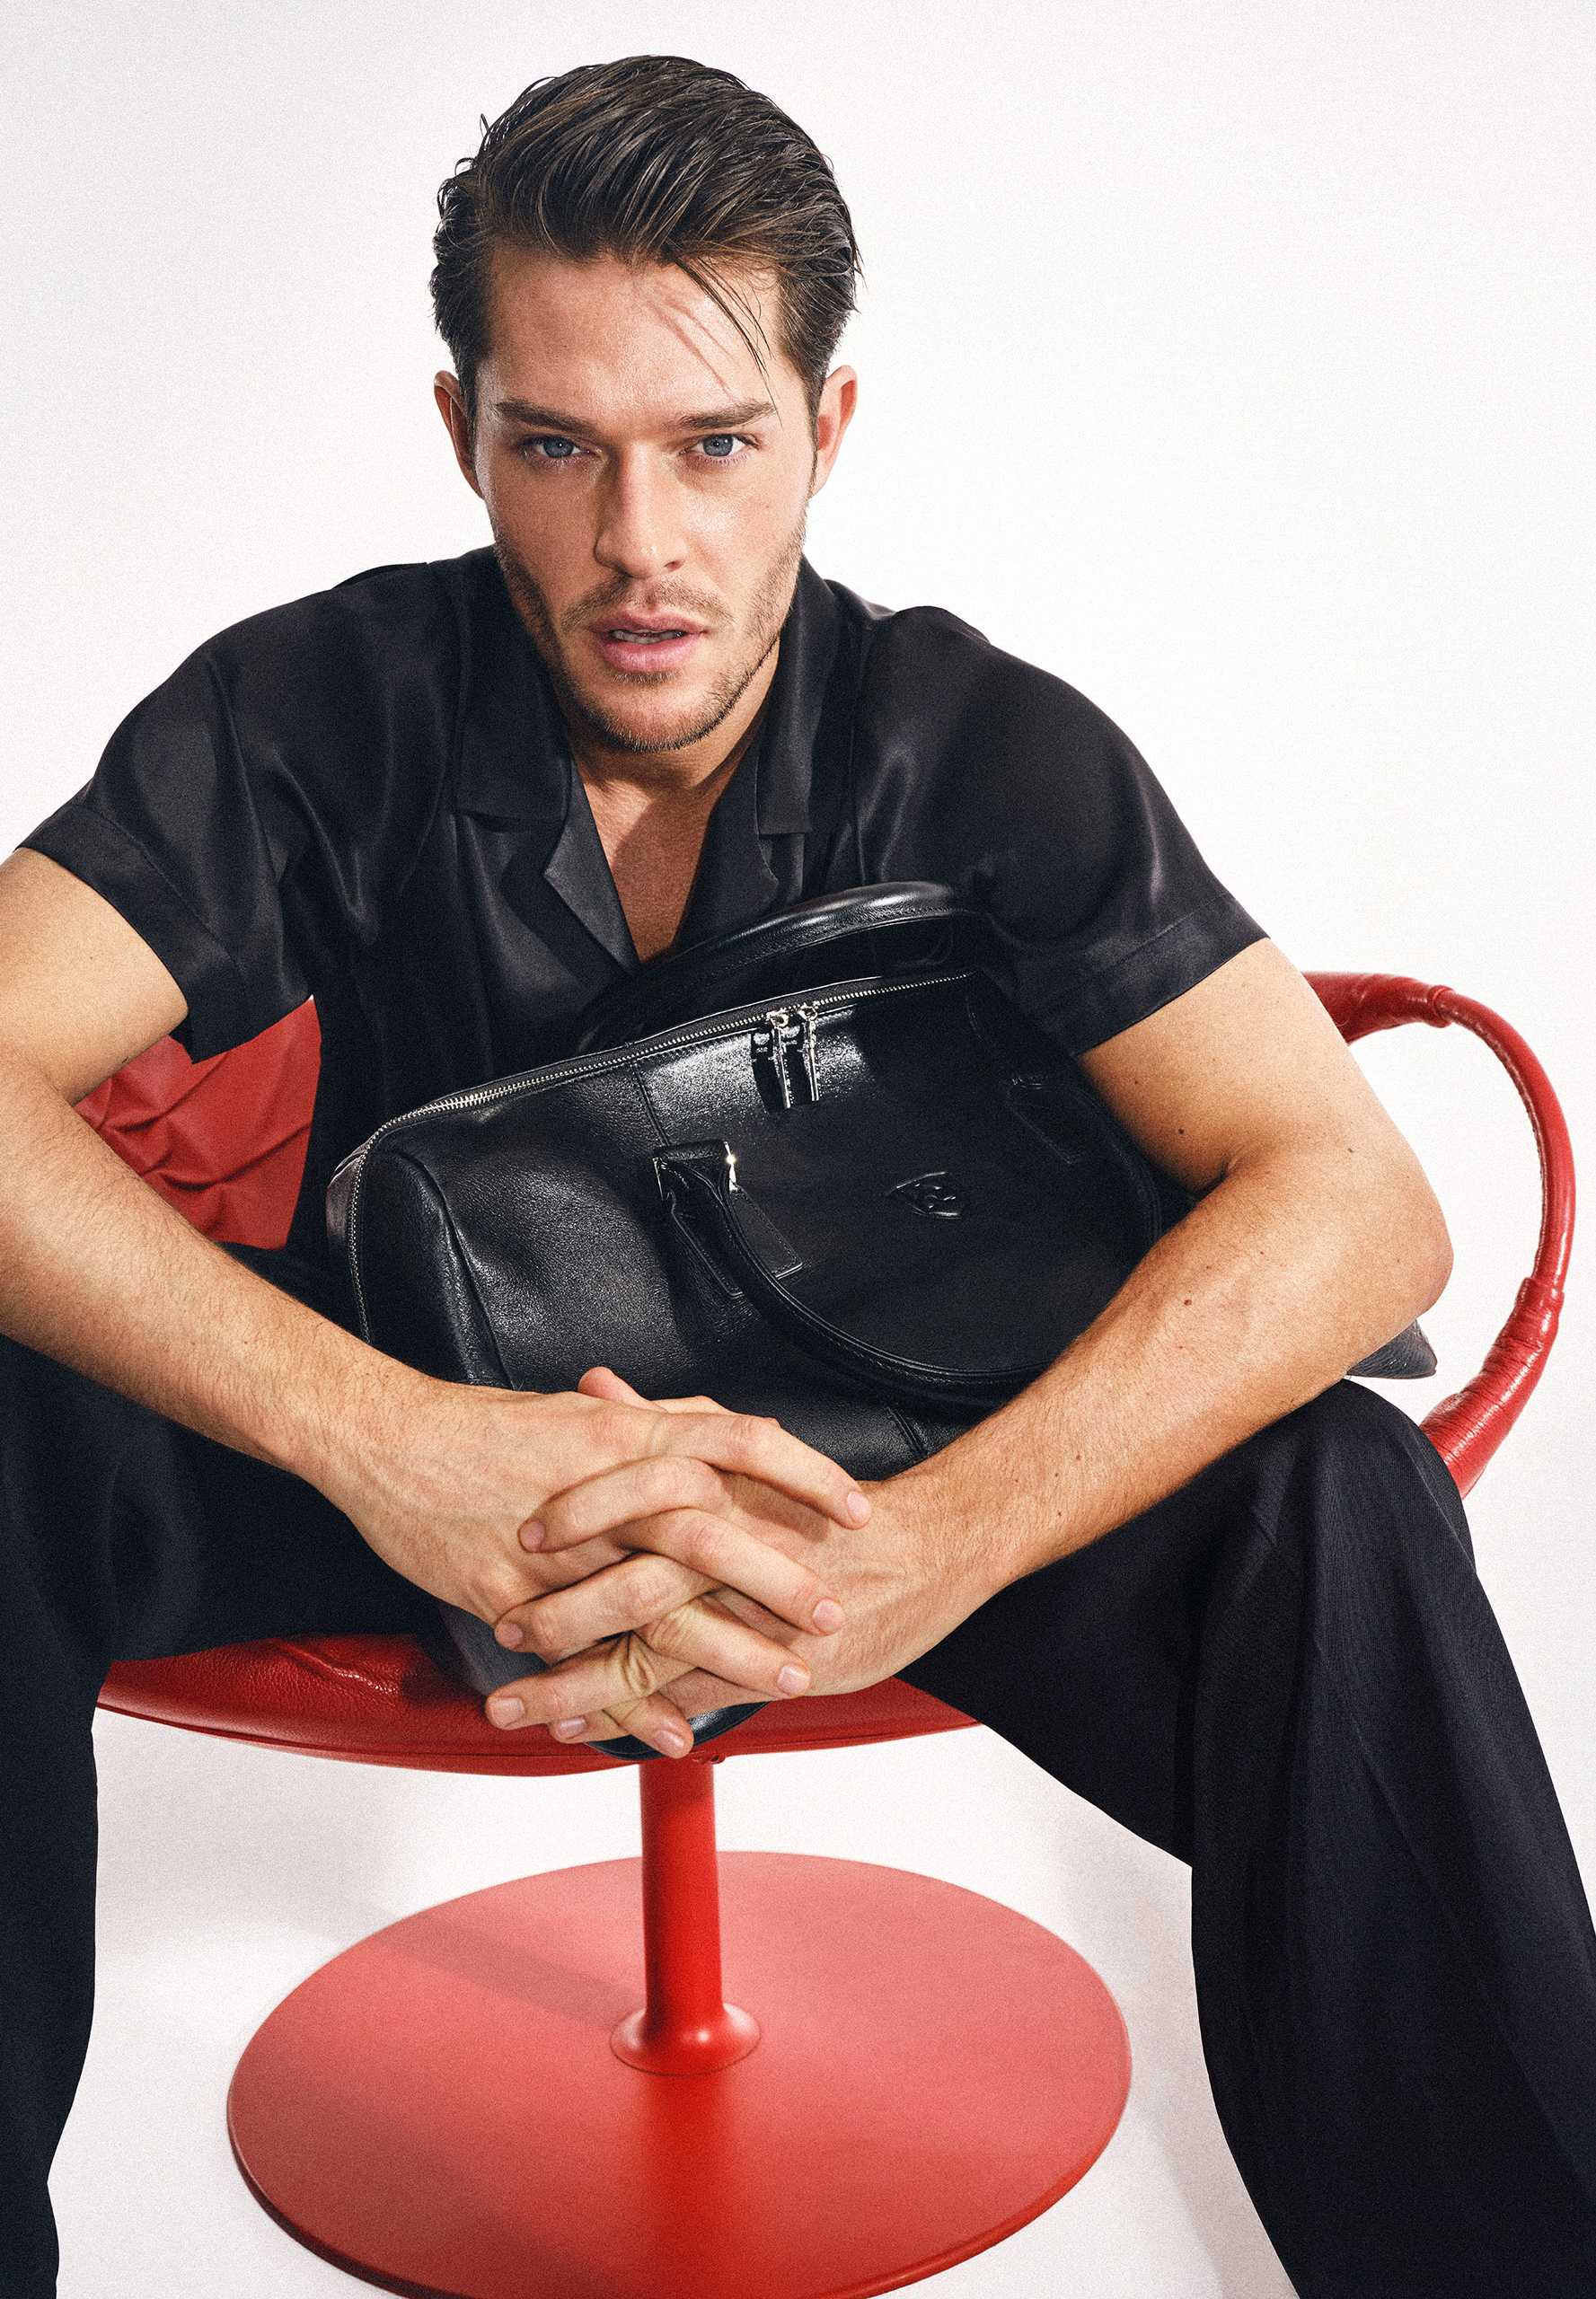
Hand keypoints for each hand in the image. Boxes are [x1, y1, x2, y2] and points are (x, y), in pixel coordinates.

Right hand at [317, 1362, 867, 1748]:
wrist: (385, 1439)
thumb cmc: (483, 1427)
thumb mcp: (582, 1414)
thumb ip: (656, 1422)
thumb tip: (725, 1425)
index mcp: (623, 1431)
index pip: (737, 1442)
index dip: (803, 1474)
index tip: (857, 1508)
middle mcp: (599, 1486)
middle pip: (707, 1530)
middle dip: (776, 1577)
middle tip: (832, 1612)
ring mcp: (556, 1548)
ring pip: (654, 1602)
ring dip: (724, 1648)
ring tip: (782, 1678)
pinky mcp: (512, 1596)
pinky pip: (584, 1655)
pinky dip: (632, 1700)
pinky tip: (677, 1733)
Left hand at [483, 1370, 990, 1752]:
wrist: (927, 1551)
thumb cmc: (823, 1506)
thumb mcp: (743, 1452)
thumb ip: (662, 1420)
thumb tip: (596, 1381)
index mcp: (722, 1490)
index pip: (635, 1498)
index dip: (572, 1518)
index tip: (512, 1531)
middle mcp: (733, 1551)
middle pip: (632, 1584)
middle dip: (558, 1613)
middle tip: (500, 1627)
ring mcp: (750, 1616)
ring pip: (650, 1654)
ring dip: (572, 1684)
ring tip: (513, 1702)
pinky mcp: (770, 1667)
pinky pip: (685, 1699)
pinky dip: (625, 1720)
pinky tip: (575, 1730)